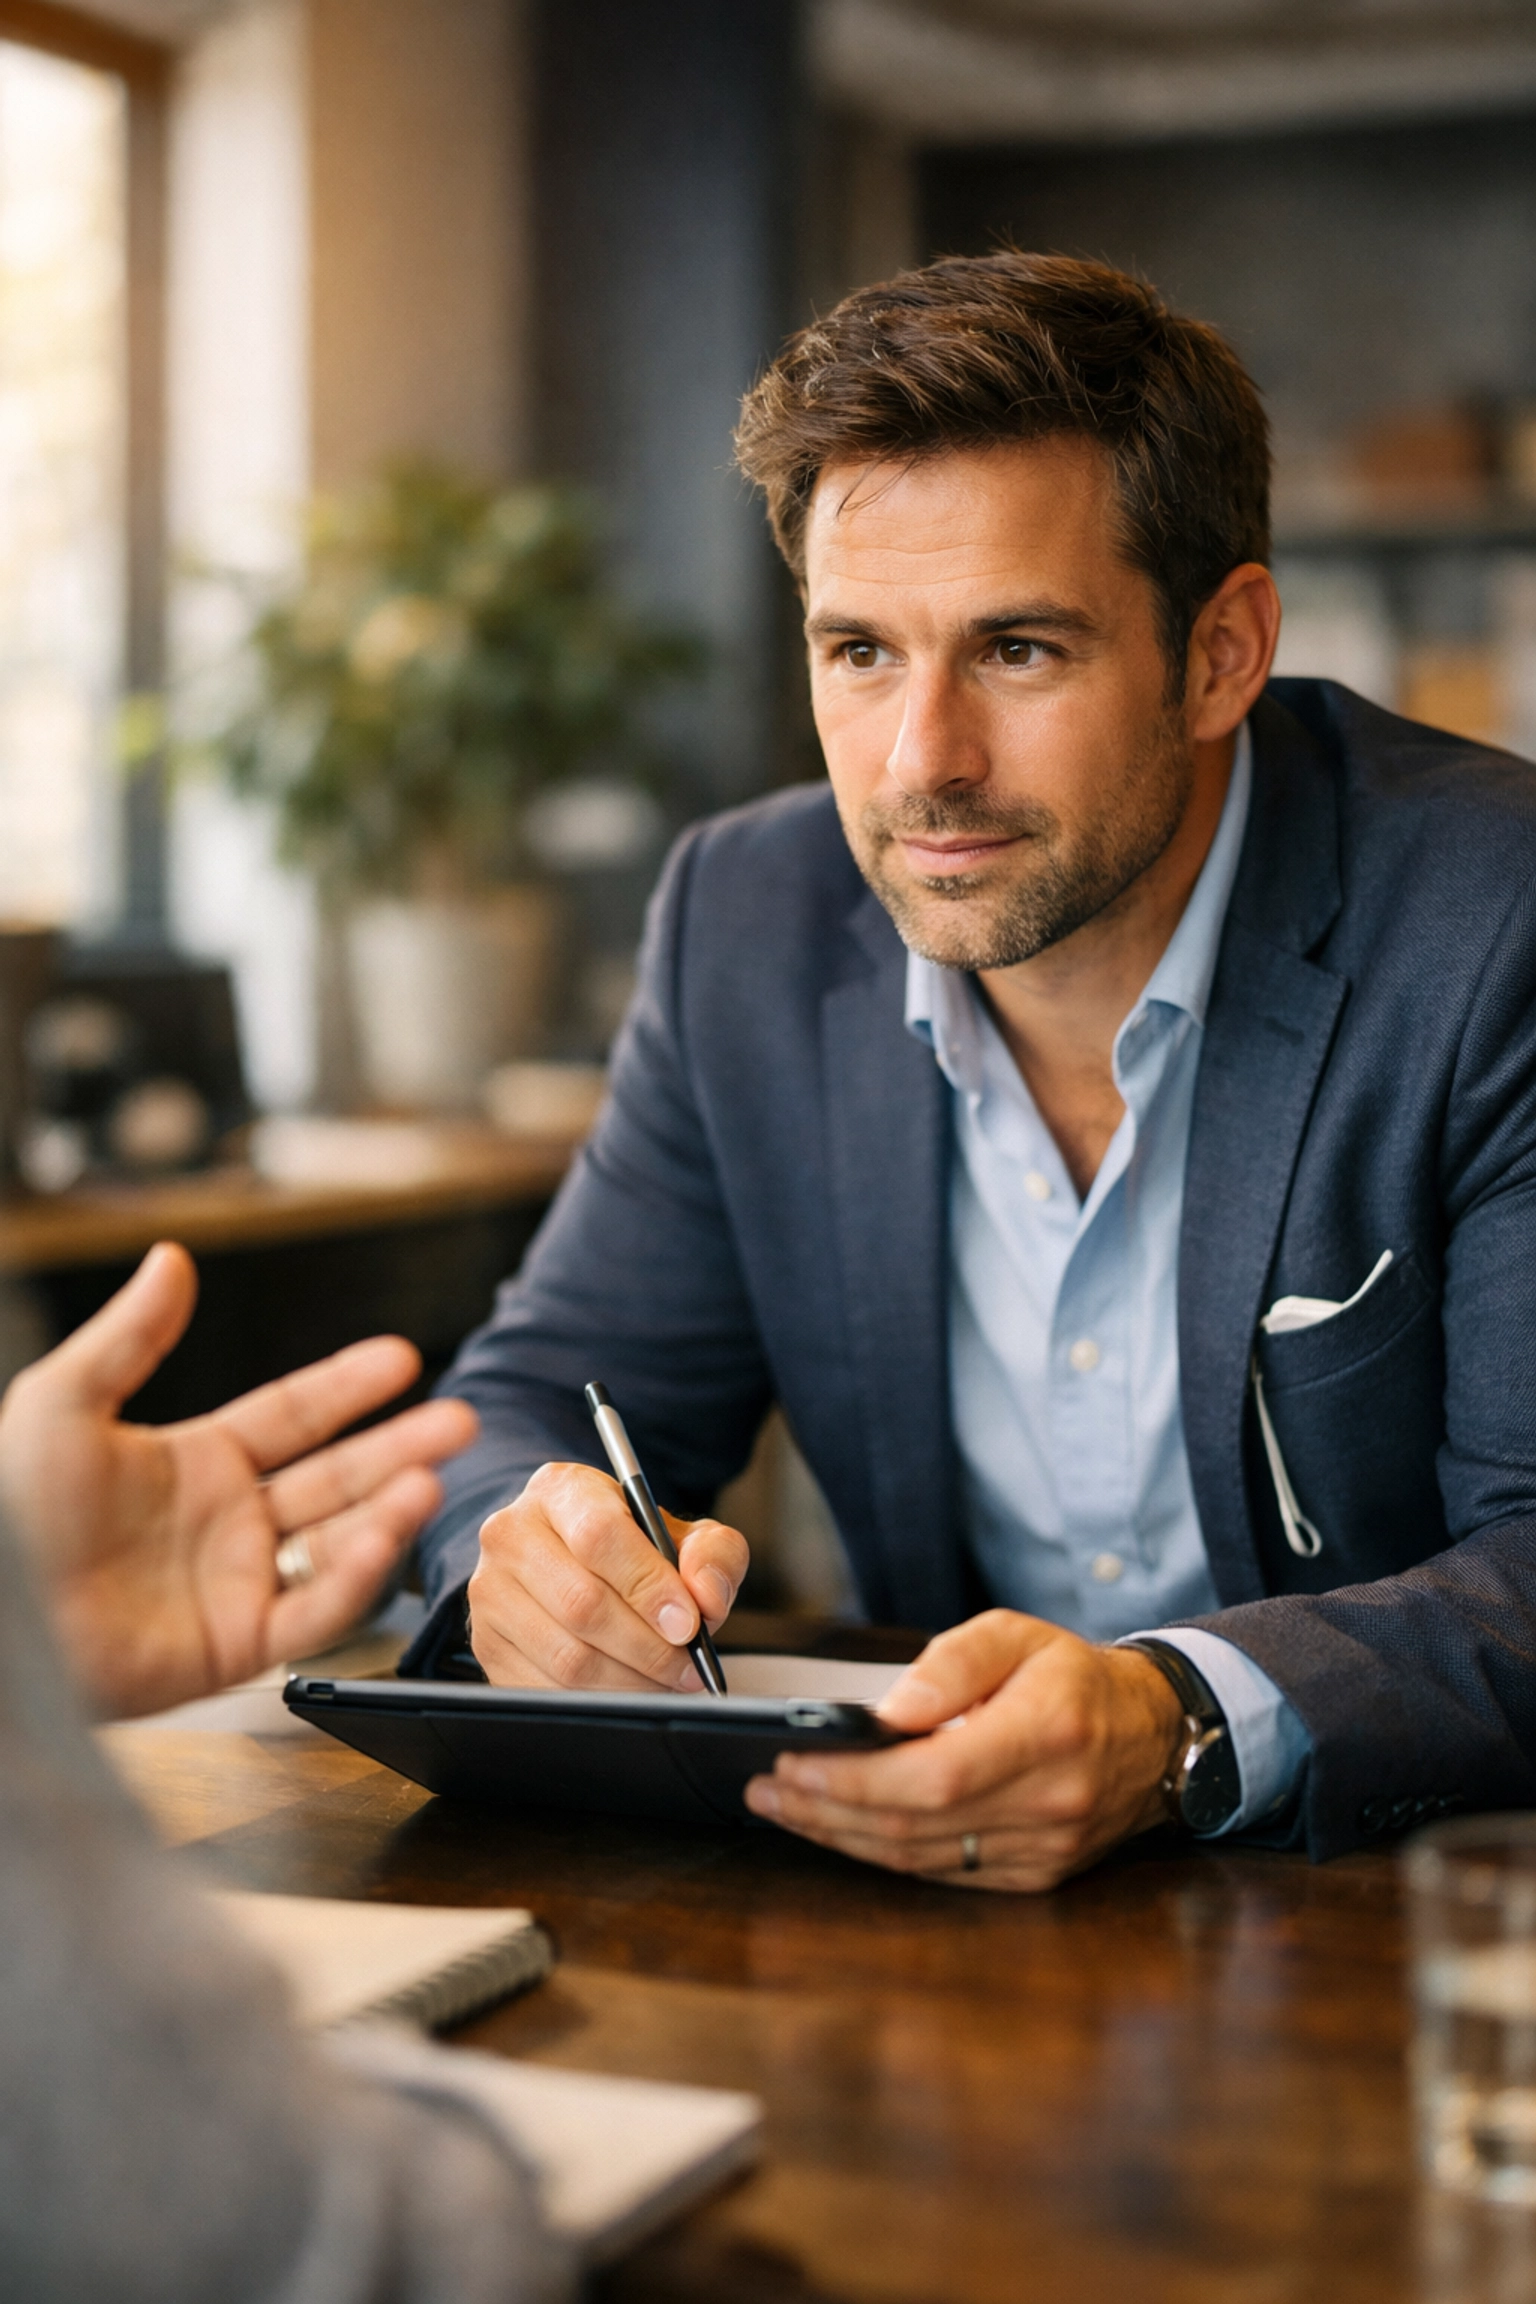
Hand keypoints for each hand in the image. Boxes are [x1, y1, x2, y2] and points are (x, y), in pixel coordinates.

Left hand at [0, 1241, 477, 1718]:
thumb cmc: (8, 1512)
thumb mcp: (63, 1404)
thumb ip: (131, 1334)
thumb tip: (171, 1258)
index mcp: (194, 1463)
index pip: (293, 1415)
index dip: (348, 1385)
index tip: (402, 1357)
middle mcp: (226, 1522)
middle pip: (336, 1476)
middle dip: (401, 1447)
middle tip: (460, 1419)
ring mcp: (235, 1584)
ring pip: (336, 1541)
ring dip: (390, 1510)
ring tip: (432, 1479)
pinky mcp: (233, 1645)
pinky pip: (312, 1610)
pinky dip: (355, 1577)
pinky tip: (382, 1536)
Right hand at [469, 1459, 747, 1690]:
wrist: (571, 1562)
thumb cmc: (629, 1547)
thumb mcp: (681, 1534)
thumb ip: (711, 1554)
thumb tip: (706, 1599)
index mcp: (559, 1490)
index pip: (600, 1535)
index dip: (648, 1586)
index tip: (689, 1622)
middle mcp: (511, 1534)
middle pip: (582, 1604)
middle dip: (648, 1646)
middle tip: (688, 1663)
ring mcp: (490, 1591)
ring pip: (566, 1656)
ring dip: (630, 1680)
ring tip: (666, 1679)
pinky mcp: (485, 1643)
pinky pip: (547, 1690)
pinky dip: (598, 1700)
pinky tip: (628, 1689)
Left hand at [744, 1609, 1185, 1890]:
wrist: (1156, 1733)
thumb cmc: (1073, 1675)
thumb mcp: (1017, 1634)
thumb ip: (951, 1665)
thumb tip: (886, 1714)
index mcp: (1046, 1734)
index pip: (934, 1777)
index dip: (855, 1780)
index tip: (791, 1763)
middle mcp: (1049, 1804)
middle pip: (916, 1827)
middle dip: (827, 1812)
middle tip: (766, 1789)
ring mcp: (1045, 1851)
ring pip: (922, 1860)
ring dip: (843, 1838)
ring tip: (786, 1809)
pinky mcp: (1036, 1876)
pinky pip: (944, 1874)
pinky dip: (885, 1853)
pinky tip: (843, 1829)